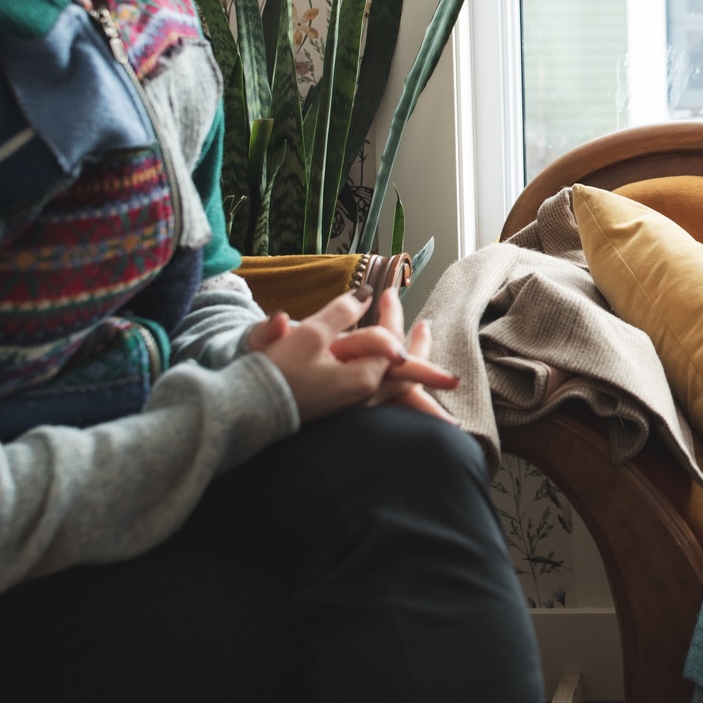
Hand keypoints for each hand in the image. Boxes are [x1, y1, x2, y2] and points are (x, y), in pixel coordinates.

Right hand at [256, 289, 457, 422]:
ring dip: (414, 370)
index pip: (390, 343)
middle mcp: (367, 393)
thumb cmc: (280, 371)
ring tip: (427, 362)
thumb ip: (340, 312)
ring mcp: (357, 403)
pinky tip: (396, 376)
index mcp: (365, 375)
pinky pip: (383, 395)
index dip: (390, 317)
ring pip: (397, 386)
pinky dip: (396, 384)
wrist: (253, 409)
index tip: (389, 295)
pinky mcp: (344, 408)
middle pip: (406, 372)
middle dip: (422, 354)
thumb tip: (365, 293)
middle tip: (449, 368)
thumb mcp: (310, 334)